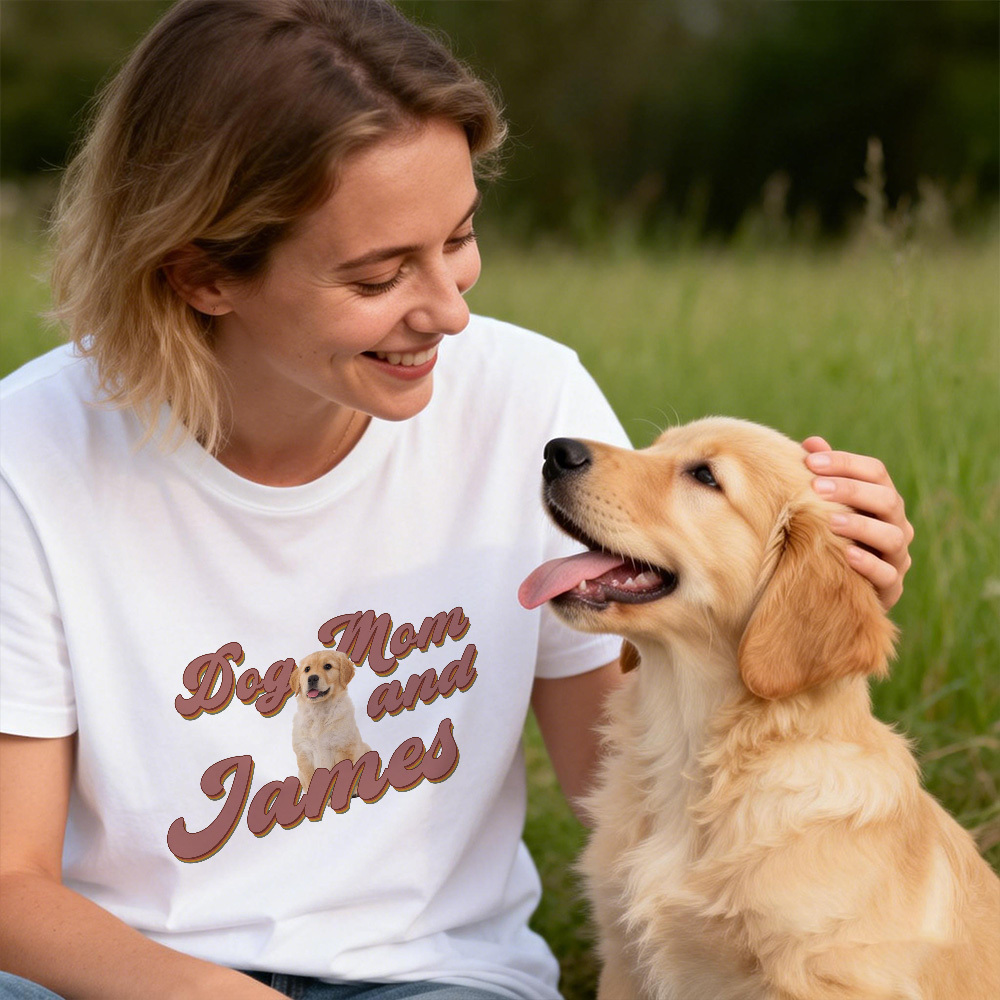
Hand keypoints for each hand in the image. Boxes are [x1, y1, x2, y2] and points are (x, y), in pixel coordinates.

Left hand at [802, 437, 912, 609]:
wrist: (837, 587)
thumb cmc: (830, 535)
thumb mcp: (825, 506)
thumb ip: (822, 476)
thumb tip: (811, 443)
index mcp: (883, 498)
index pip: (875, 472)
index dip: (845, 463)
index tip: (809, 461)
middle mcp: (897, 524)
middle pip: (887, 500)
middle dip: (852, 491)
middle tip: (816, 487)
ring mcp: (897, 556)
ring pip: (892, 537)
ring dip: (862, 527)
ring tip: (832, 522)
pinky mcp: (891, 587)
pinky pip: (888, 575)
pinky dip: (870, 565)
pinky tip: (848, 556)